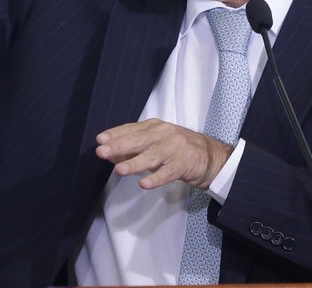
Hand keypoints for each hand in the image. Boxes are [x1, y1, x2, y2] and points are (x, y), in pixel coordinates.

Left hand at [95, 118, 231, 190]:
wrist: (211, 156)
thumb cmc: (178, 149)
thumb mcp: (156, 143)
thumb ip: (134, 147)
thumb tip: (110, 154)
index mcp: (155, 127)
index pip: (131, 129)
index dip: (115, 134)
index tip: (100, 140)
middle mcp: (164, 134)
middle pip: (139, 140)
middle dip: (119, 146)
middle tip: (102, 151)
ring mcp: (175, 148)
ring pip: (152, 156)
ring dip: (134, 163)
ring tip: (119, 170)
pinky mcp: (184, 164)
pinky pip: (168, 172)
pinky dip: (156, 178)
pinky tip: (144, 184)